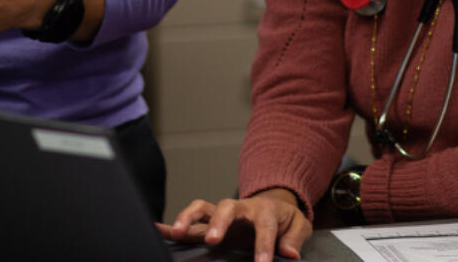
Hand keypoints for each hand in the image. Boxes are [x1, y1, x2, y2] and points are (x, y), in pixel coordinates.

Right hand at [156, 188, 311, 261]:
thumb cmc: (285, 219)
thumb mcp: (298, 227)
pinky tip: (159, 230)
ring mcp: (223, 214)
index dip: (263, 246)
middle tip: (213, 240)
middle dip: (219, 223)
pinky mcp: (211, 221)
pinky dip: (174, 224)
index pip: (264, 228)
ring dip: (189, 218)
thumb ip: (294, 239)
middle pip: (226, 208)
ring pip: (202, 208)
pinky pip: (191, 219)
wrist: (275, 205)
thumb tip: (288, 254)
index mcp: (265, 212)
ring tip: (178, 233)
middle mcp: (241, 209)